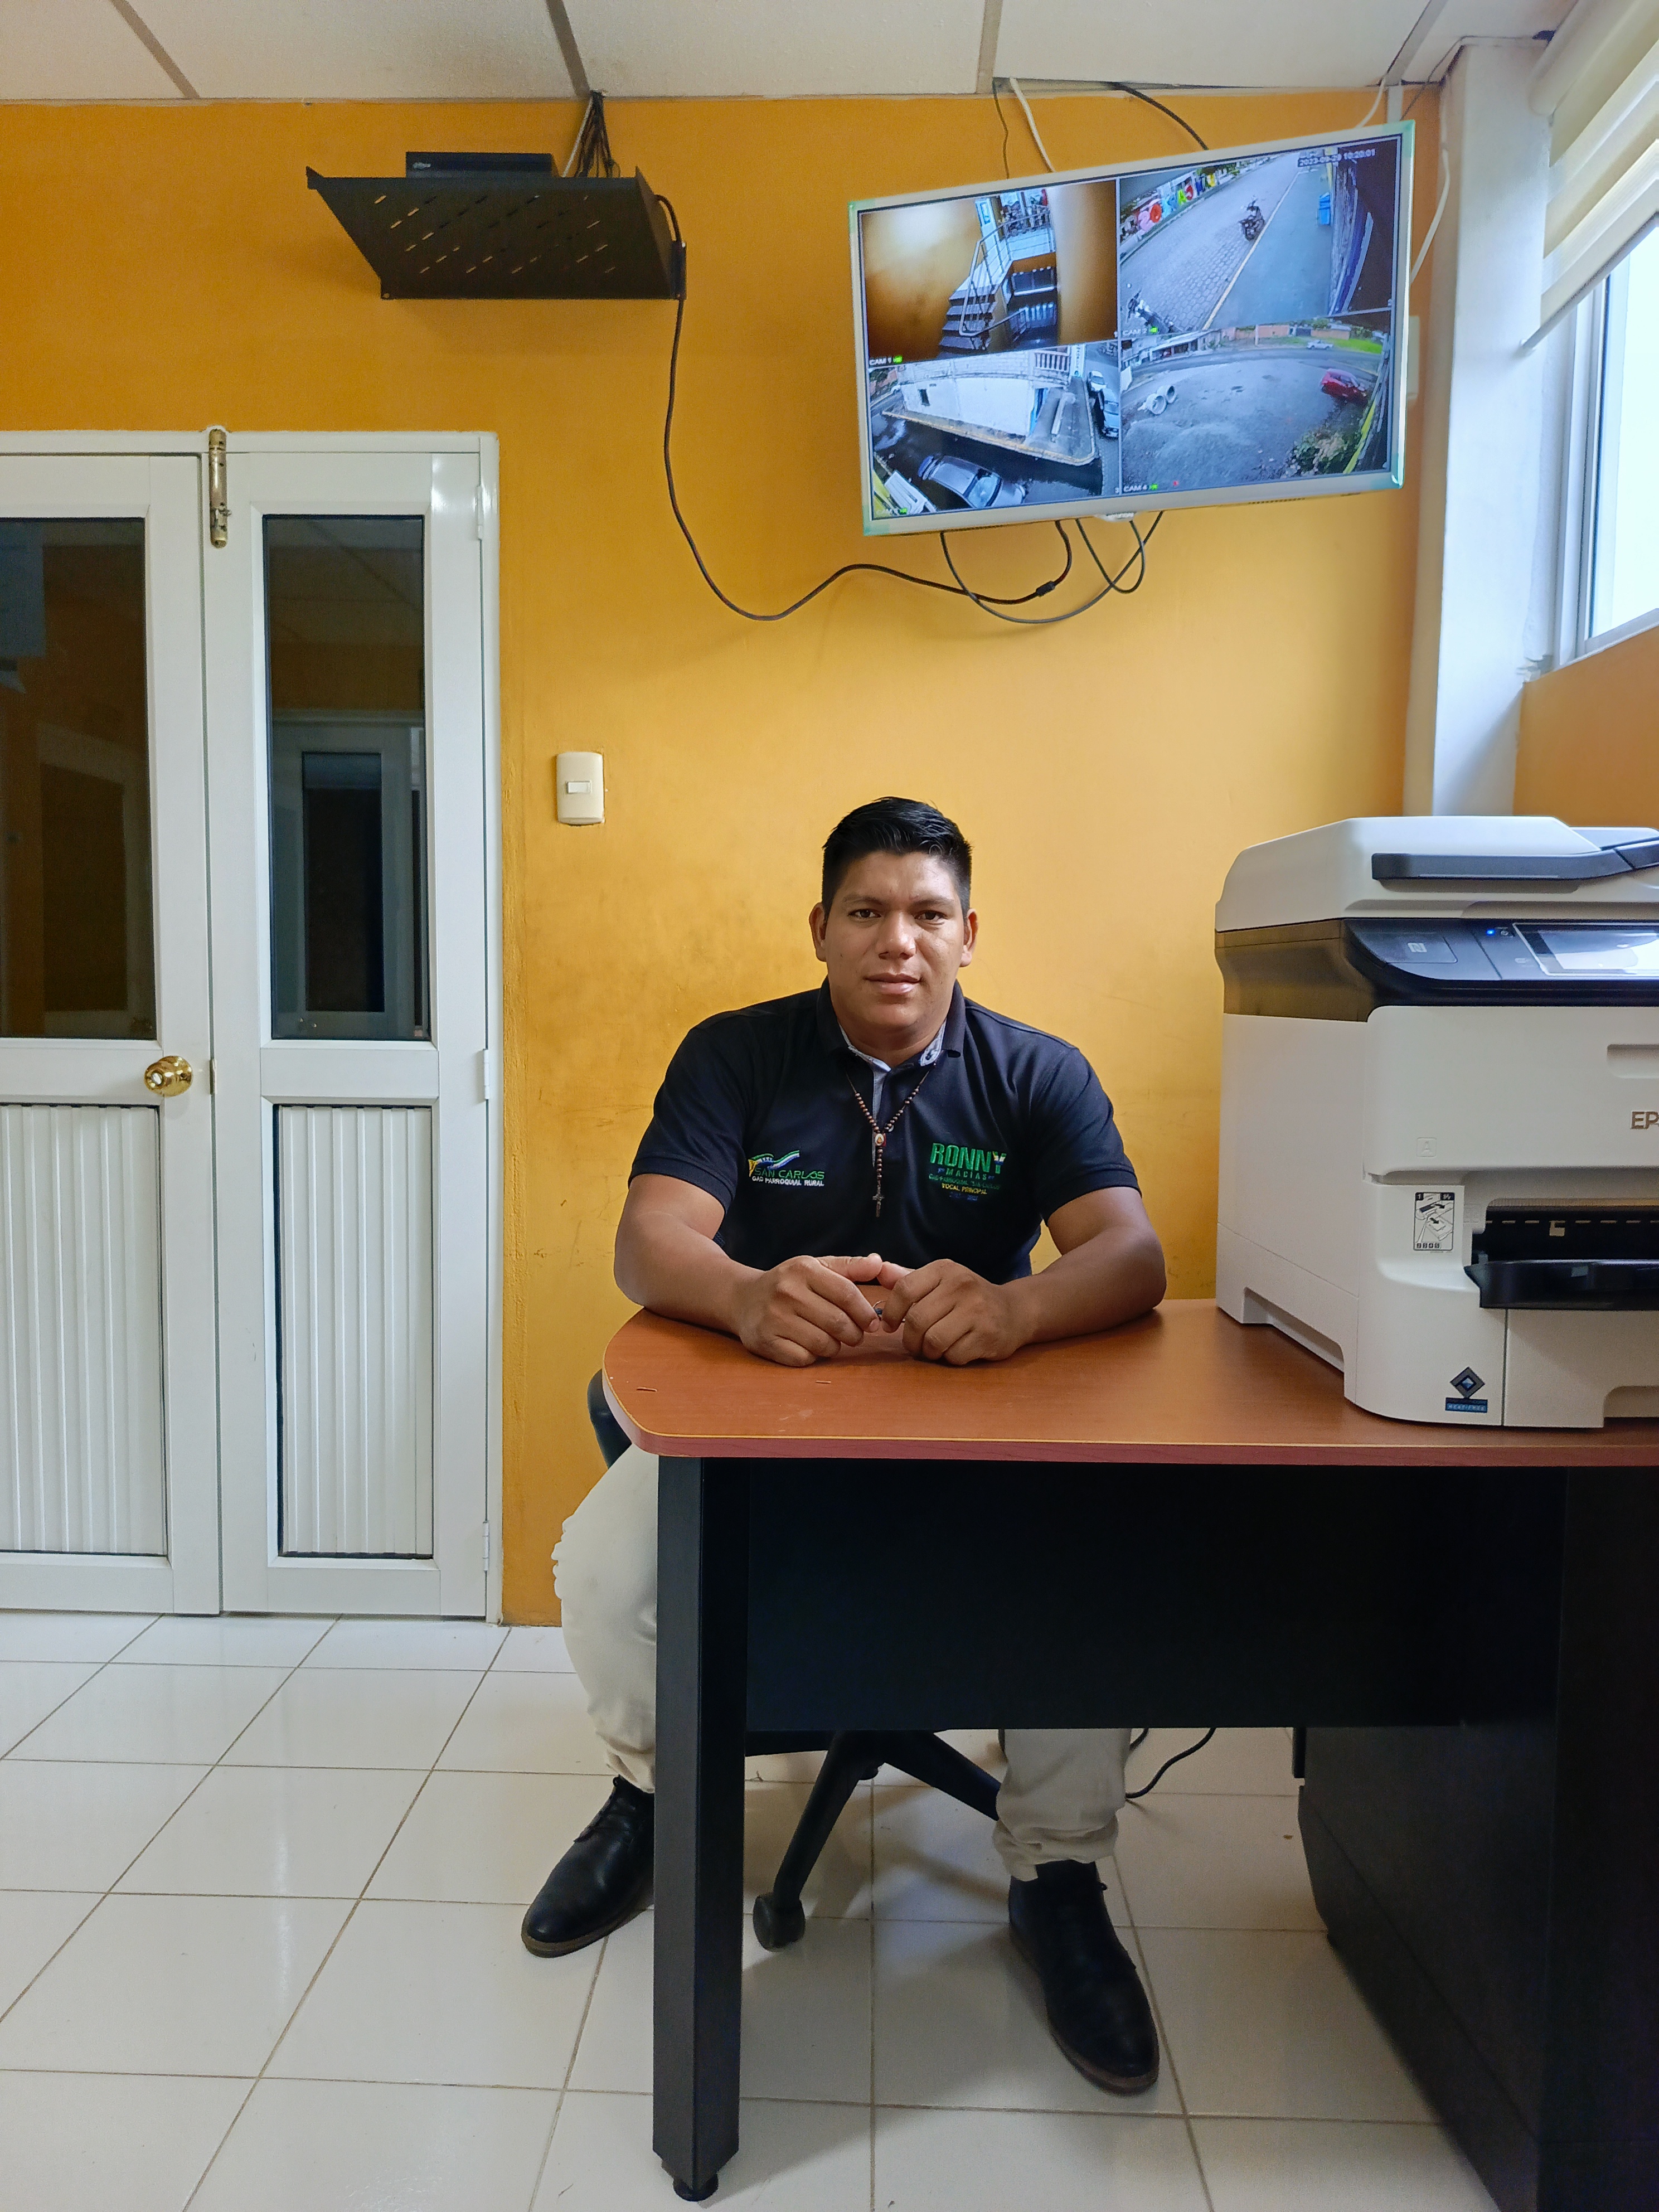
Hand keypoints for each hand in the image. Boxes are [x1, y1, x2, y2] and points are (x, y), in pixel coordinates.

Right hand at [731, 1252, 905, 1367]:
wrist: (742, 1299)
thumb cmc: (789, 1284)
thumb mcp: (816, 1267)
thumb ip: (849, 1266)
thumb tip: (879, 1263)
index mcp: (803, 1269)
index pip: (846, 1294)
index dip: (865, 1312)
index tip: (872, 1323)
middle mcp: (786, 1292)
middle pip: (838, 1322)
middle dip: (854, 1334)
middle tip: (855, 1336)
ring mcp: (773, 1318)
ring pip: (824, 1344)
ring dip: (834, 1346)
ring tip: (830, 1339)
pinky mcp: (765, 1341)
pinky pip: (804, 1358)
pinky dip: (812, 1356)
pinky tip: (808, 1345)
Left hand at [879, 1259, 1026, 1364]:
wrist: (1015, 1311)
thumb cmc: (968, 1298)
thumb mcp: (940, 1281)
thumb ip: (908, 1277)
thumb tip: (879, 1270)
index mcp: (945, 1269)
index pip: (904, 1290)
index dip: (890, 1312)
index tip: (889, 1326)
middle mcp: (961, 1286)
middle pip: (916, 1320)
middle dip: (909, 1339)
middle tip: (914, 1344)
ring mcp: (977, 1311)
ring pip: (933, 1341)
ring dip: (929, 1351)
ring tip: (935, 1348)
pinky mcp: (988, 1335)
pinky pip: (954, 1355)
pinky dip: (950, 1358)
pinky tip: (958, 1349)